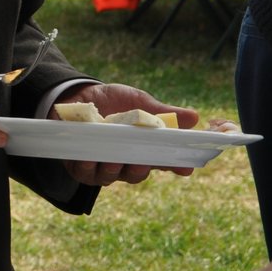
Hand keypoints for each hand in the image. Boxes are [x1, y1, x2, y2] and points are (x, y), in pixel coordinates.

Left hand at [53, 82, 198, 184]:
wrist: (77, 94)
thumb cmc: (113, 101)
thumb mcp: (138, 102)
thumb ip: (161, 112)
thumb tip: (195, 117)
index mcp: (143, 148)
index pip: (164, 162)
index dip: (177, 166)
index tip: (186, 167)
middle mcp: (125, 161)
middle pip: (137, 174)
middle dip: (140, 169)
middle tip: (142, 161)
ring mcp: (103, 166)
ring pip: (111, 176)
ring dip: (112, 168)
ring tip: (112, 158)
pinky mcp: (80, 166)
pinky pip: (85, 173)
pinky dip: (87, 166)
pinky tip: (87, 158)